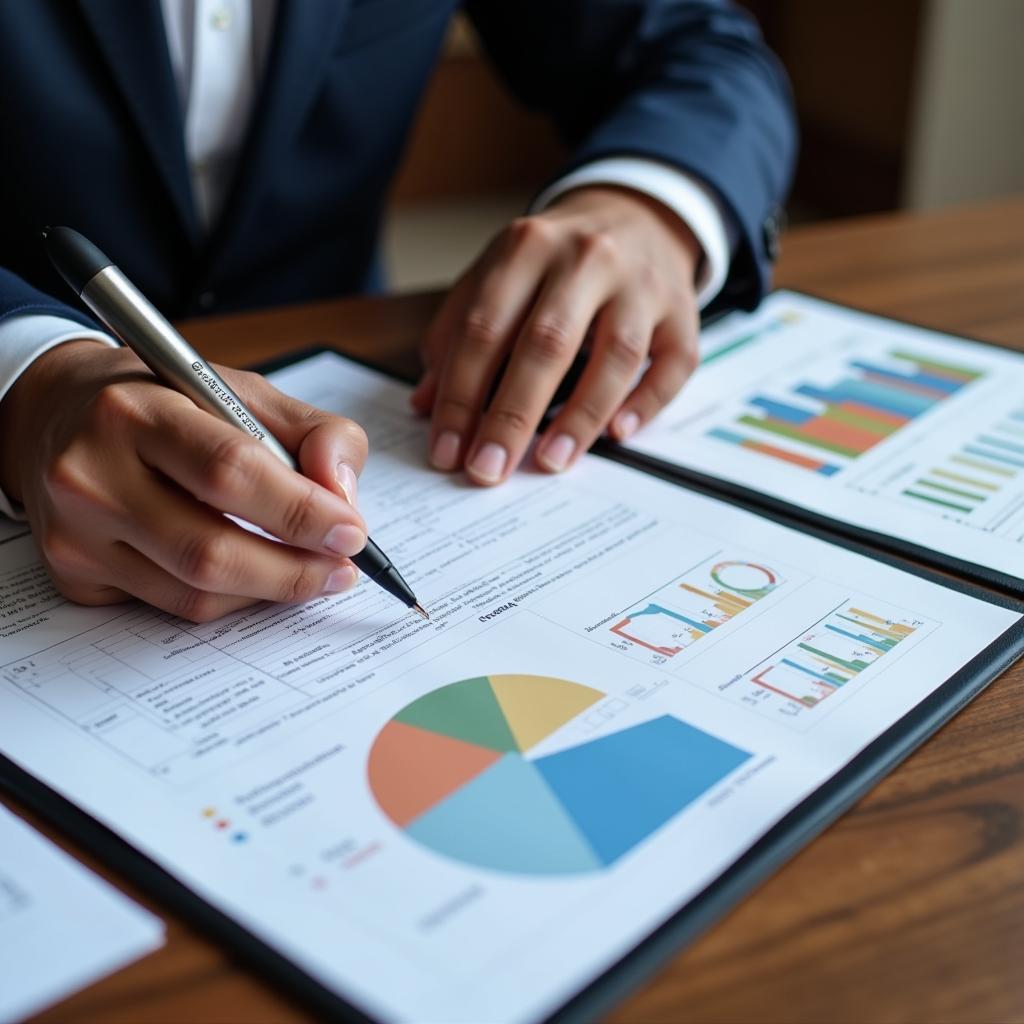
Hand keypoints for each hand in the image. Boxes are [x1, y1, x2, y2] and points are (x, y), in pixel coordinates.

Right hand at [0, 341, 368, 620]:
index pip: (231, 471)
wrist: (59, 413)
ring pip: (195, 593)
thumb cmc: (165, 401)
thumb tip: (344, 497)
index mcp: (135, 411)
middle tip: (342, 569)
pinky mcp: (76, 575)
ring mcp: (76, 533)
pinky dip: (230, 598)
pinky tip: (254, 574)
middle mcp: (91, 475)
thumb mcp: (242, 391)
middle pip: (210, 551)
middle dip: (295, 570)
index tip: (351, 531)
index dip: (302, 511)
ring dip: (269, 591)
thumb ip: (312, 432)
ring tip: (312, 572)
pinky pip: (172, 606)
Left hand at [411, 185, 702, 483]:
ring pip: (617, 355)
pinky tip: (617, 434)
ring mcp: (642, 284)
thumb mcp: (498, 276)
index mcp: (528, 247)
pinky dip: (646, 403)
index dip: (461, 396)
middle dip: (512, 415)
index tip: (446, 450)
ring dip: (580, 417)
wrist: (636, 214)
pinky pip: (674, 364)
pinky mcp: (684, 310)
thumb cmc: (556, 261)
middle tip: (487, 469)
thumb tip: (426, 405)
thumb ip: (457, 334)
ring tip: (549, 463)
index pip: (484, 329)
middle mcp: (588, 259)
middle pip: (547, 343)